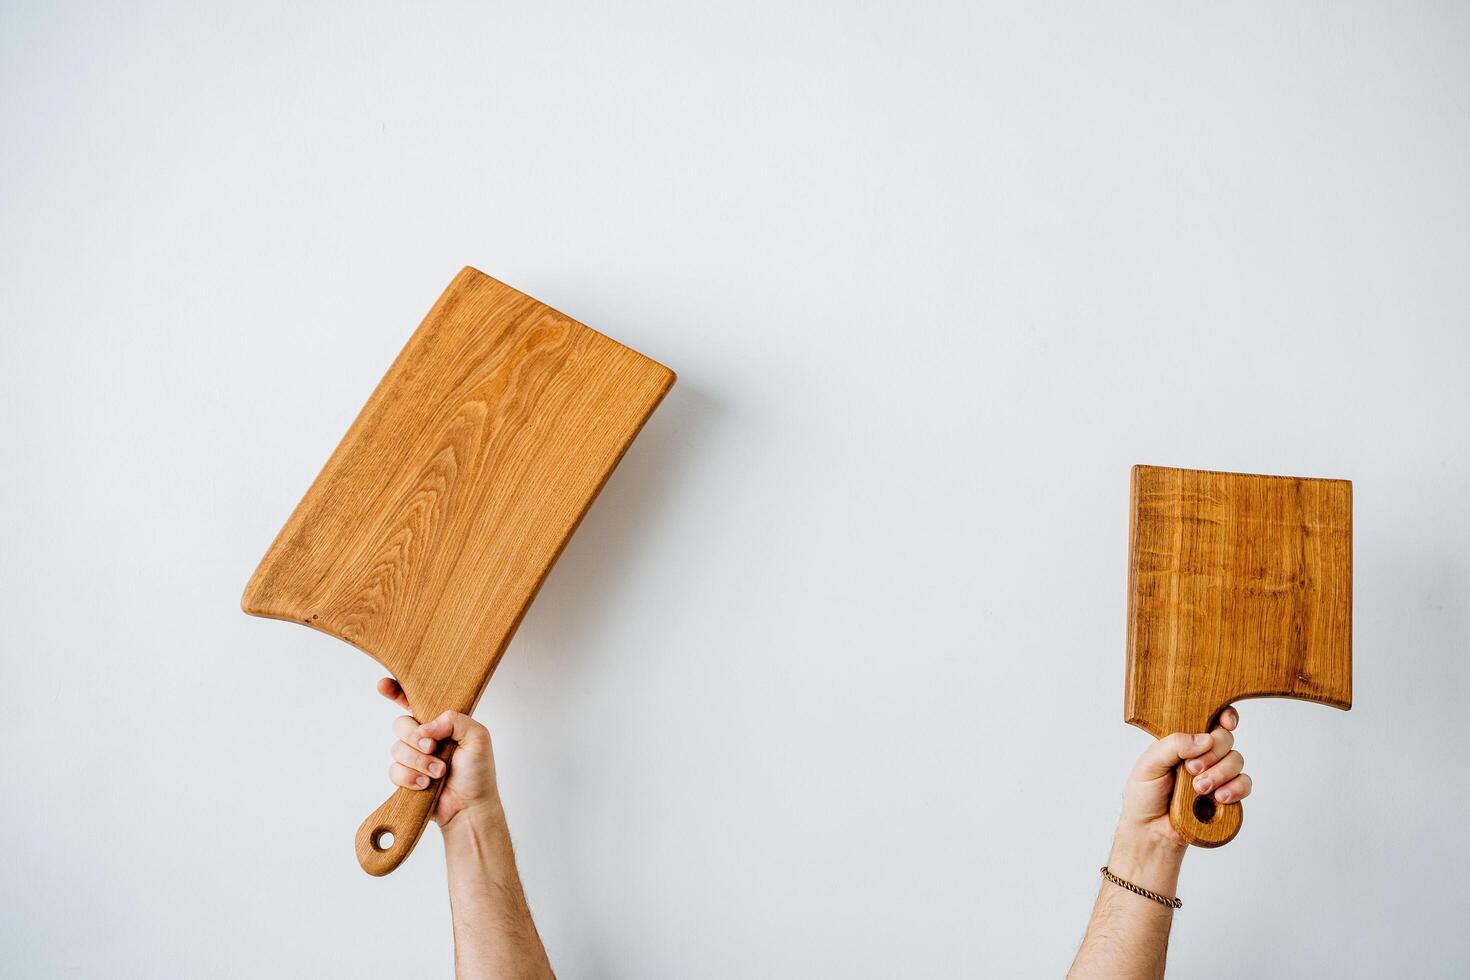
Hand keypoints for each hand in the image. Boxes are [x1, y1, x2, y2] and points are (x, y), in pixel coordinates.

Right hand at [377, 678, 501, 826]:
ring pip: (397, 749)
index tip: (384, 685)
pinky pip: (394, 770)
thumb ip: (454, 720)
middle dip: (415, 737)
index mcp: (441, 723)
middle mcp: (425, 737)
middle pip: (401, 724)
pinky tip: (425, 785)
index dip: (397, 691)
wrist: (470, 807)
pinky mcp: (406, 777)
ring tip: (438, 772)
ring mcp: (413, 757)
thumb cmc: (478, 772)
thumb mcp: (478, 737)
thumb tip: (426, 727)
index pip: (414, 701)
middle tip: (432, 748)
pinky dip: (410, 778)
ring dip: (419, 762)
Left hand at [1119, 706, 1252, 848]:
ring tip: (1199, 789)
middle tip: (1192, 769)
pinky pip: (1244, 784)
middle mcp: (1203, 754)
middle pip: (1226, 739)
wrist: (1151, 830)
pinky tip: (1219, 797)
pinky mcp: (1227, 795)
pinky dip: (1236, 788)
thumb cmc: (1144, 795)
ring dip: (1220, 773)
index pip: (1210, 720)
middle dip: (1212, 754)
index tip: (1226, 722)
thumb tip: (1204, 739)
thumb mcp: (1149, 764)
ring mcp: (1216, 774)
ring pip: (1236, 760)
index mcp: (1184, 741)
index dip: (1224, 716)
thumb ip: (1173, 745)